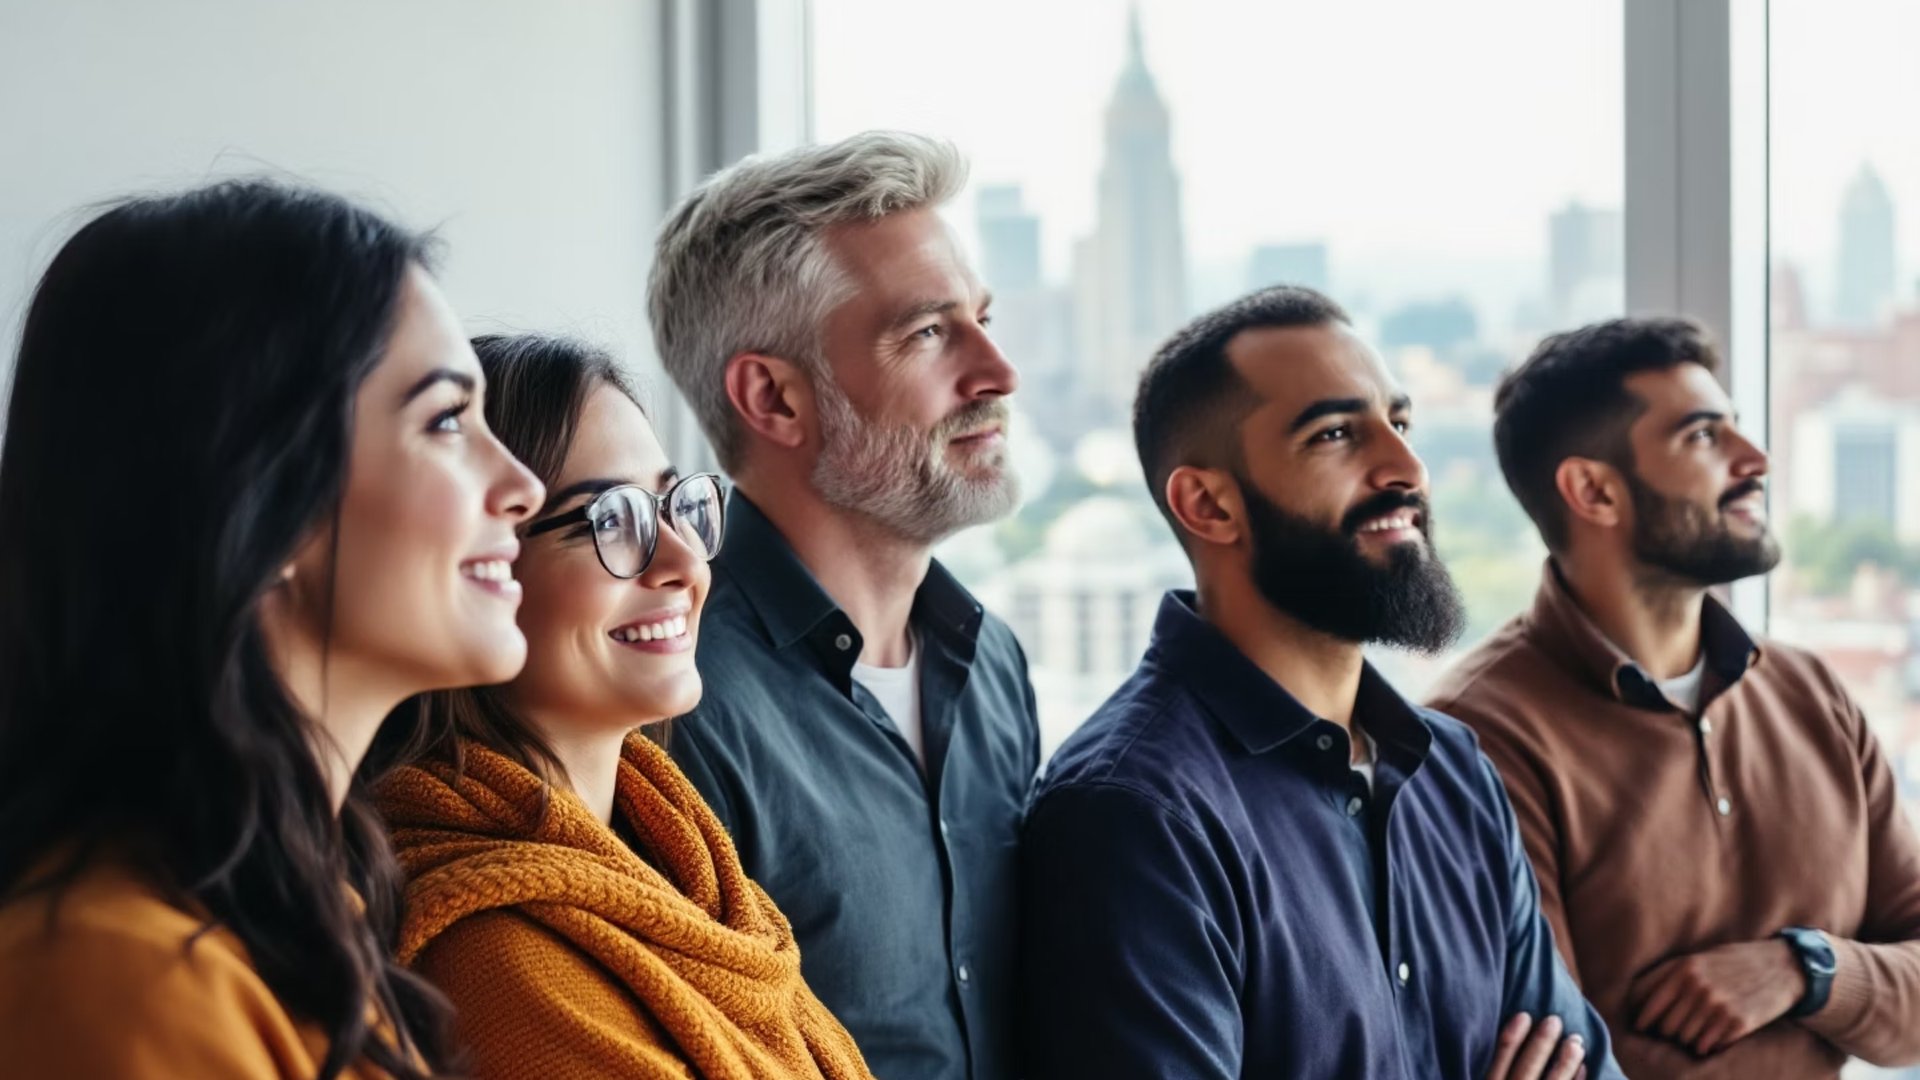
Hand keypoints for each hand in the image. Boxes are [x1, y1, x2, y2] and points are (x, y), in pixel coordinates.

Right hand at [1485, 1013, 1586, 1079]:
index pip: (1498, 1063)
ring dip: (1564, 1063)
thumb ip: (1485, 1070)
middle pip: (1525, 1071)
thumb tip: (1497, 1029)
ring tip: (1576, 1041)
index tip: (1523, 1015)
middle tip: (1554, 1020)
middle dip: (1540, 1045)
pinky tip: (1584, 1067)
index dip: (1510, 1039)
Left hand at [1628, 939, 1803, 1056]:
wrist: (1781, 966)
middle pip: (1666, 1026)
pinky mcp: (1738, 1023)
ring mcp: (1719, 1007)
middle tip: (1671, 1031)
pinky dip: (1706, 1045)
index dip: (1642, 1019)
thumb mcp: (1698, 957)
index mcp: (1684, 968)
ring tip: (1695, 1030)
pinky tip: (1712, 1035)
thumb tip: (1634, 995)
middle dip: (1666, 1031)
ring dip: (1687, 1039)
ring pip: (1685, 1039)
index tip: (1641, 1027)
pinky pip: (1708, 1047)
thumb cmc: (1732, 961)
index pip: (1649, 1003)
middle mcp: (1699, 987)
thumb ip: (1669, 973)